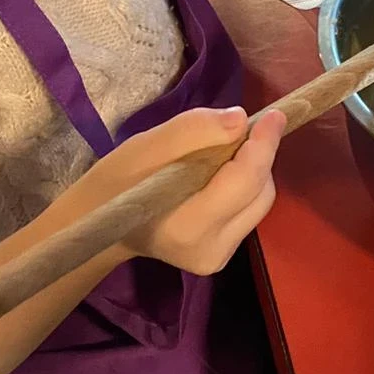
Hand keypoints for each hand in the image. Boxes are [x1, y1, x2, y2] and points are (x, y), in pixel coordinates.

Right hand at [95, 107, 284, 274]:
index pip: (244, 182)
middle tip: (239, 130)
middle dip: (258, 157)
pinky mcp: (220, 258)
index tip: (273, 115)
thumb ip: (195, 130)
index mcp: (188, 227)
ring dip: (253, 171)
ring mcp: (217, 258)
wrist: (99, 220)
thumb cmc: (120, 179)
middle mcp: (210, 251)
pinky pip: (249, 212)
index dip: (263, 145)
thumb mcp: (149, 145)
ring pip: (260, 203)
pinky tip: (219, 175)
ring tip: (225, 152)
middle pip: (260, 194)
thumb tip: (240, 119)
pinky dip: (243, 186)